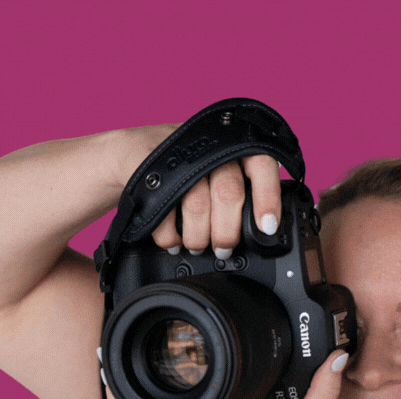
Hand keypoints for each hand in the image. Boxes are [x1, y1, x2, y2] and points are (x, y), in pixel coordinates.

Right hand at [110, 123, 282, 259]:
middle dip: (227, 232)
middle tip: (223, 249)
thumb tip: (267, 231)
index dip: (268, 197)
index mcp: (234, 145)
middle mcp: (210, 146)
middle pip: (228, 192)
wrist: (132, 152)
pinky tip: (174, 240)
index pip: (262, 163)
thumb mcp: (218, 167)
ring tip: (197, 246)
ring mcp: (180, 155)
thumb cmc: (187, 168)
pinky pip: (165, 213)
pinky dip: (170, 237)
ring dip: (198, 237)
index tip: (268, 227)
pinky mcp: (150, 167)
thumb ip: (242, 188)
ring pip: (197, 205)